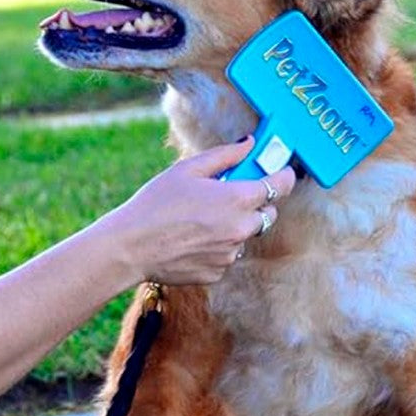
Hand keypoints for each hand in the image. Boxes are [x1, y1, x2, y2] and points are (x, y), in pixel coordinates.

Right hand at [107, 137, 295, 285]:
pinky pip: (227, 255)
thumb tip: (250, 144)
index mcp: (238, 199)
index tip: (282, 172)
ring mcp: (230, 254)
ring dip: (233, 226)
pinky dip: (217, 246)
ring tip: (200, 220)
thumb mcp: (188, 169)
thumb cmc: (155, 203)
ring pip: (245, 236)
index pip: (280, 186)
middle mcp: (241, 228)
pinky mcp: (218, 272)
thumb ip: (225, 156)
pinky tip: (191, 239)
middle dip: (256, 203)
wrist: (130, 247)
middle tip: (230, 195)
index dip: (284, 176)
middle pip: (268, 214)